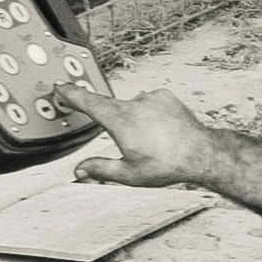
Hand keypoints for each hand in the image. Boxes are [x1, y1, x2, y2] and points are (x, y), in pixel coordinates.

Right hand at [54, 85, 213, 186]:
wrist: (201, 153)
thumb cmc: (167, 164)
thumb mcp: (128, 175)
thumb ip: (100, 169)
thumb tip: (80, 170)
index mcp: (119, 121)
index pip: (88, 102)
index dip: (71, 94)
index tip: (60, 87)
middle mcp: (133, 104)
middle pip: (108, 105)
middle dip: (110, 120)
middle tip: (128, 140)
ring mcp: (151, 98)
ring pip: (131, 106)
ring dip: (132, 119)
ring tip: (149, 141)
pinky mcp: (166, 96)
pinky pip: (149, 102)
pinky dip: (149, 113)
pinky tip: (159, 130)